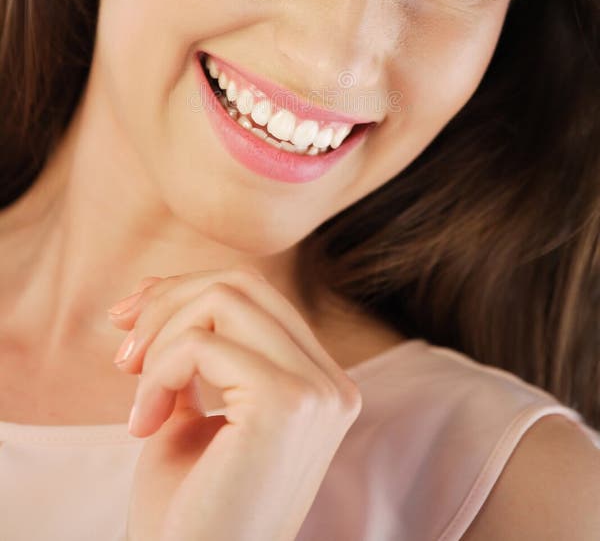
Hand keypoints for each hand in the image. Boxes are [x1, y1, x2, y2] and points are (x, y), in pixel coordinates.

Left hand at [107, 268, 362, 540]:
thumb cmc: (188, 512)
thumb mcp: (189, 413)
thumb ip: (190, 349)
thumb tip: (156, 285)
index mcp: (320, 384)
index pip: (257, 297)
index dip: (186, 293)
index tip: (129, 321)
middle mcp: (332, 384)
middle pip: (243, 284)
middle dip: (168, 302)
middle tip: (122, 354)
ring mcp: (317, 392)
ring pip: (225, 299)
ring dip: (159, 338)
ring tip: (135, 398)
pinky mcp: (286, 404)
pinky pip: (202, 345)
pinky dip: (157, 373)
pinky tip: (141, 426)